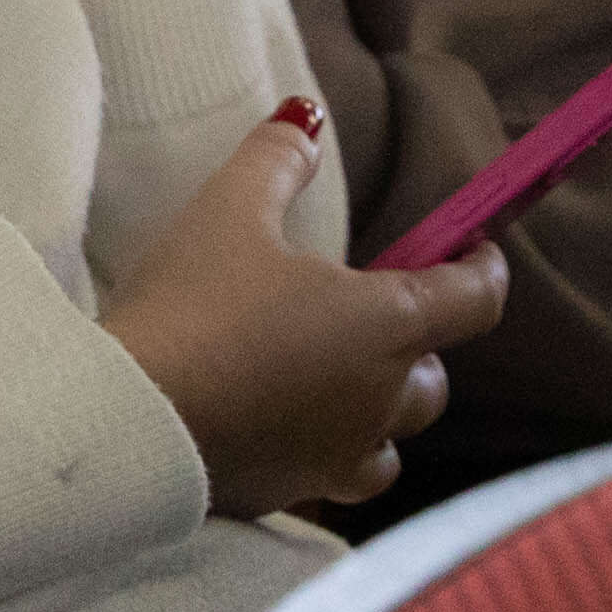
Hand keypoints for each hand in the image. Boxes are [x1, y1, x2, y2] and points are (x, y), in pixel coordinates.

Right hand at [98, 100, 500, 517]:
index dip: (483, 267)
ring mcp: (336, 458)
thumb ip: (276, 159)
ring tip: (334, 382)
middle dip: (417, 349)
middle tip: (370, 312)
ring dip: (379, 412)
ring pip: (391, 443)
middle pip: (433, 381)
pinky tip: (283, 428)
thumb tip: (304, 117)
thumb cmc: (192, 309)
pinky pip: (333, 478)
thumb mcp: (228, 211)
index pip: (476, 299)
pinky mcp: (288, 494)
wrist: (128, 424)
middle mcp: (377, 401)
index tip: (475, 248)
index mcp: (385, 326)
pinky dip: (326, 452)